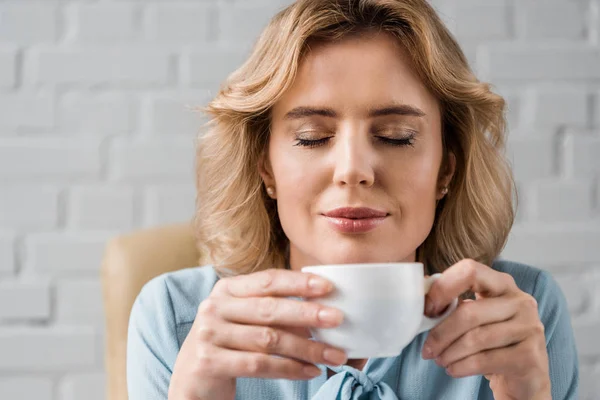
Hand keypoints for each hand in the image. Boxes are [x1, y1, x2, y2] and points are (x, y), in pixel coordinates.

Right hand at [168, 269, 346, 399]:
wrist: (192, 379)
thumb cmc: (228, 344)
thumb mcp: (244, 319)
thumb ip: (273, 310)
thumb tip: (320, 312)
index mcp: (227, 289)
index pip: (267, 280)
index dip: (298, 283)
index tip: (328, 286)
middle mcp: (215, 307)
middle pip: (269, 309)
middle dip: (307, 313)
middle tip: (337, 318)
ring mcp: (209, 334)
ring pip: (268, 340)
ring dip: (307, 348)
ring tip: (334, 355)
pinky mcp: (209, 361)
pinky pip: (259, 364)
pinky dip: (290, 369)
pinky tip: (311, 371)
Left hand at [421, 259, 550, 399]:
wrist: (525, 376)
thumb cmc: (492, 342)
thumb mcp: (474, 317)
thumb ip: (452, 303)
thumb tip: (418, 295)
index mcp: (502, 284)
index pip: (469, 271)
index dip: (443, 288)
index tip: (428, 310)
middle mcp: (520, 301)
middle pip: (469, 312)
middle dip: (441, 333)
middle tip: (427, 349)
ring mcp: (529, 328)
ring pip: (476, 339)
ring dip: (449, 353)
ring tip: (439, 360)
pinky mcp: (530, 356)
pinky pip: (485, 360)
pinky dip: (461, 367)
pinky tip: (453, 369)